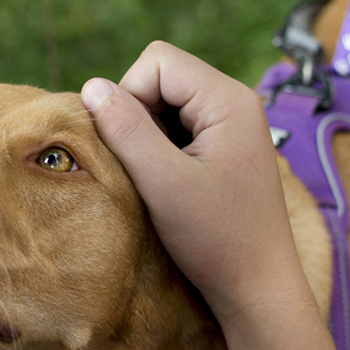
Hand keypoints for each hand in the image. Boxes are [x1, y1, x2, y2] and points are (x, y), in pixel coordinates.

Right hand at [80, 42, 311, 335]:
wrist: (258, 288)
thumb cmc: (218, 239)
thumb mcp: (163, 183)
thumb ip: (126, 130)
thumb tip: (92, 87)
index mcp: (229, 100)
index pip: (157, 62)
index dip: (129, 96)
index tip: (133, 149)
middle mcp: (235, 102)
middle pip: (161, 75)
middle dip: (137, 114)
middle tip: (145, 167)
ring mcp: (232, 125)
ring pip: (165, 102)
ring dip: (147, 134)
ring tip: (159, 179)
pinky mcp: (224, 147)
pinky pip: (177, 126)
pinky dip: (160, 148)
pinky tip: (168, 185)